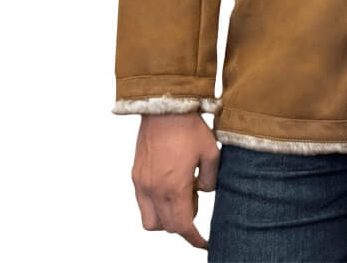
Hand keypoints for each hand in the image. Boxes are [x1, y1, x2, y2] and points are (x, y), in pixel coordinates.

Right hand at [130, 112, 219, 249]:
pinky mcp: (136, 174)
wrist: (164, 105)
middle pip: (166, 226)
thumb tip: (203, 191)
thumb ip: (210, 179)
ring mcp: (141, 183)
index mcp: (174, 187)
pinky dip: (154, 204)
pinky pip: (142, 202)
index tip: (204, 242)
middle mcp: (154, 189)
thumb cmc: (189, 126)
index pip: (182, 226)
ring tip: (180, 195)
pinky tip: (168, 185)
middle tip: (194, 203)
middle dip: (182, 224)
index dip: (194, 238)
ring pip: (150, 220)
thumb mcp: (211, 153)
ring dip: (165, 218)